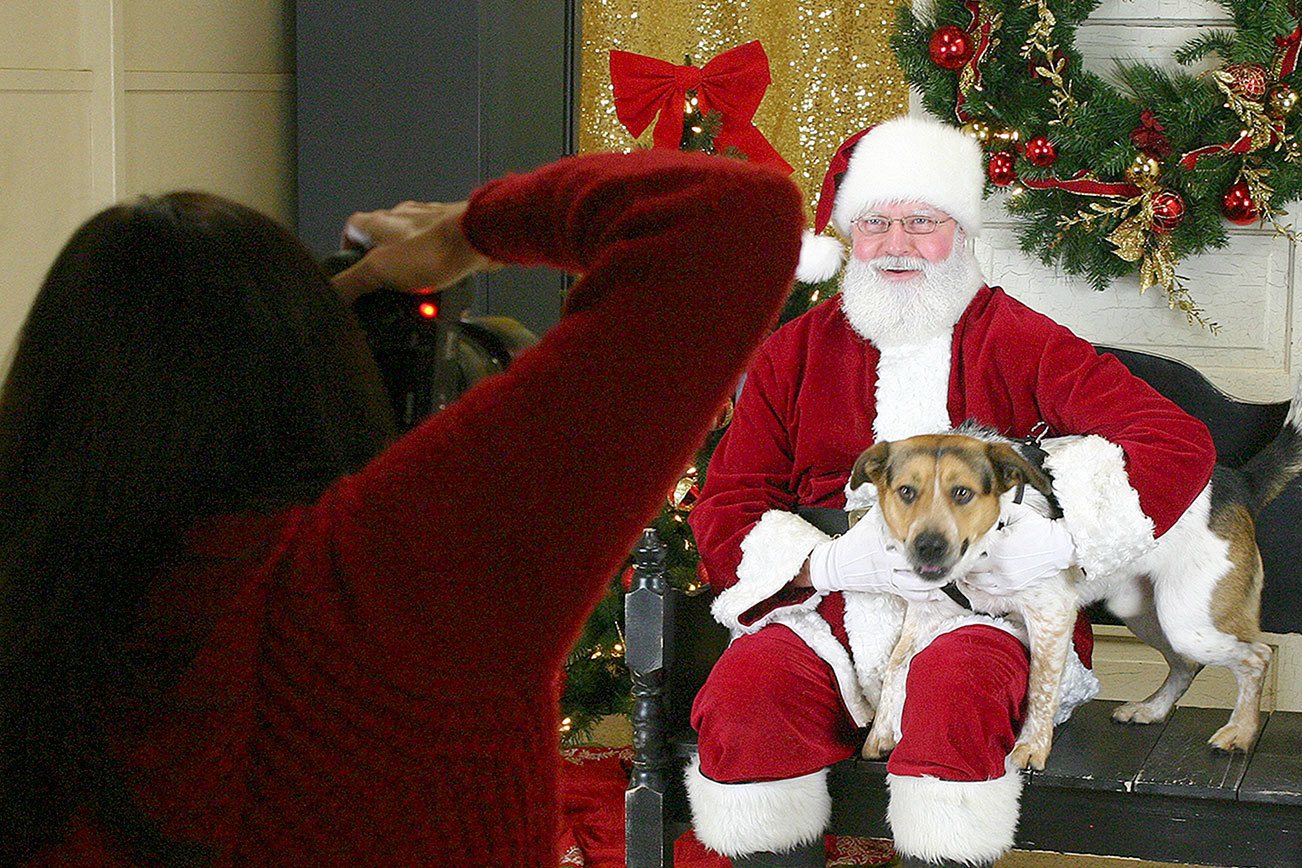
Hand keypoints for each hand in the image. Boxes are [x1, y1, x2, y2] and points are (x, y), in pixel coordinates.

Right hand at [331, 201, 500, 301]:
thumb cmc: (435, 247)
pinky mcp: (451, 234)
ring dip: (410, 272)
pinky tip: (440, 285)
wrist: (479, 239)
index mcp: (378, 222)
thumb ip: (352, 282)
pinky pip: (437, 254)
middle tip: (386, 289)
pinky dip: (435, 271)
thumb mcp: (379, 270)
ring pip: (411, 248)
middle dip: (384, 268)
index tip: (350, 269)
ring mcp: (429, 224)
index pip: (350, 230)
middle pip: (382, 242)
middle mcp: (402, 217)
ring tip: (414, 293)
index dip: (348, 251)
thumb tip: (331, 294)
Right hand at [807, 516, 947, 602]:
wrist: (836, 565)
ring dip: (933, 579)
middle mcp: (884, 559)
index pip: (906, 537)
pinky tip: (938, 592)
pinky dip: (926, 594)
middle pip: (914, 561)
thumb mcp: (869, 521)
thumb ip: (887, 508)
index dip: (925, 538)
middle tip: (953, 558)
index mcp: (880, 540)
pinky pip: (910, 594)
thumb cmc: (856, 541)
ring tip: (949, 575)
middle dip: (934, 560)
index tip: (942, 536)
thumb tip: (900, 490)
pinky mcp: (888, 587)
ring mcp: (886, 575)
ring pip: (915, 581)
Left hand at [966, 503, 1074, 594]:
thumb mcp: (1018, 513)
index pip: (971, 548)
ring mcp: (1006, 579)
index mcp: (999, 546)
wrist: (1060, 547)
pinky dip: (982, 585)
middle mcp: (1000, 565)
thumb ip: (999, 510)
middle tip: (964, 555)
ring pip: (976, 582)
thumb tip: (984, 507)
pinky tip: (980, 579)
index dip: (966, 545)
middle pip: (970, 567)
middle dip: (967, 560)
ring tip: (970, 566)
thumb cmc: (1040, 530)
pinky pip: (990, 591)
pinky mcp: (1013, 587)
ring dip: (971, 574)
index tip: (964, 542)